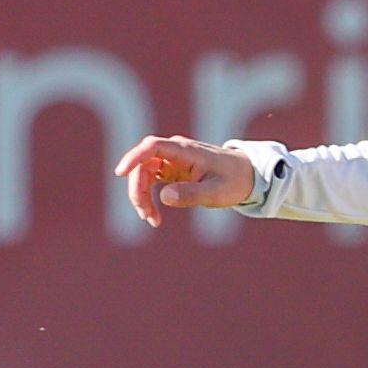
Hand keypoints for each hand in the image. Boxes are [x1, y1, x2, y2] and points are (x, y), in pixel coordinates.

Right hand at [114, 136, 257, 229]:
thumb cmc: (235, 181)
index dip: (134, 157)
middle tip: (146, 216)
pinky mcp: (171, 171)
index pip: (152, 146)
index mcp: (186, 150)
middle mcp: (175, 152)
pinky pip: (150, 181)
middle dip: (138, 190)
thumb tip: (163, 197)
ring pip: (143, 174)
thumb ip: (192, 194)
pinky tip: (155, 216)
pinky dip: (148, 198)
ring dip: (141, 197)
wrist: (248, 175)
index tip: (120, 172)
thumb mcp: (217, 192)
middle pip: (142, 165)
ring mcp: (171, 161)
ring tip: (152, 220)